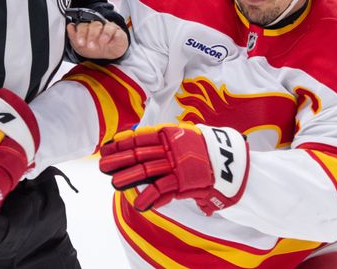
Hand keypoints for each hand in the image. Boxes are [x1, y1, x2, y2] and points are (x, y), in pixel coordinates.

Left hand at [67, 20, 127, 59]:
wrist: (110, 54)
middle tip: (91, 45)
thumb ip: (73, 37)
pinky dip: (113, 36)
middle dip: (91, 35)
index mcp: (88, 27)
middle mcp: (98, 26)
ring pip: (106, 27)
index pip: (83, 26)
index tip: (80, 42)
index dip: (80, 34)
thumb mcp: (81, 47)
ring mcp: (108, 28)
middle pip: (94, 25)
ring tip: (102, 43)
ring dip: (103, 35)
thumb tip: (69, 26)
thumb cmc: (96, 48)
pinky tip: (109, 41)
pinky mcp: (118, 32)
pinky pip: (116, 31)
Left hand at [99, 123, 248, 215]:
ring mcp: (178, 164)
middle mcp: (172, 147)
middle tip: (103, 164)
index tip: (109, 146)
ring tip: (114, 183)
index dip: (124, 141)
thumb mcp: (188, 137)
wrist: (233, 163)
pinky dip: (150, 197)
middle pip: (140, 152)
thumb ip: (169, 140)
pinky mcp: (186, 181)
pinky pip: (163, 188)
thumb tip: (145, 140)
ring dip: (129, 177)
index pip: (142, 136)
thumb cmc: (208, 151)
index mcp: (172, 134)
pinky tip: (139, 204)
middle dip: (120, 158)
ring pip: (148, 169)